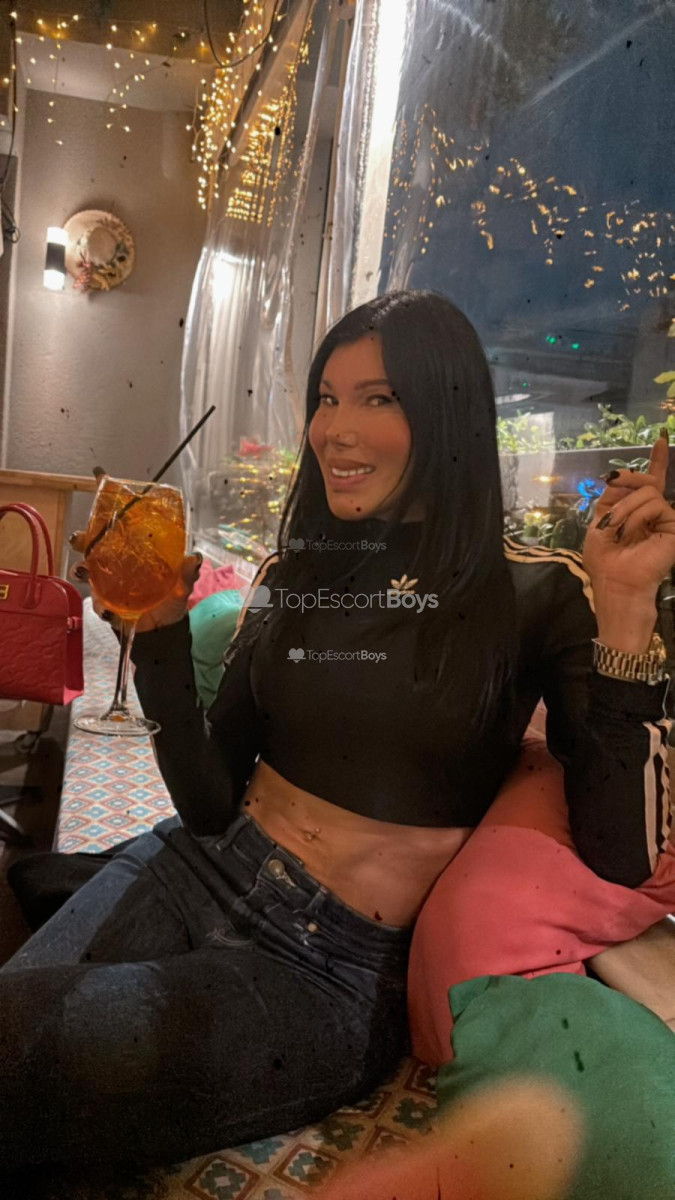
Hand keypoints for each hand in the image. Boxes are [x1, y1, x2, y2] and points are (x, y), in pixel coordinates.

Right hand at [69, 530, 202, 632]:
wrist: (164, 629)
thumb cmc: (170, 599)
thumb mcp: (182, 584)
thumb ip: (188, 573)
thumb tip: (194, 558)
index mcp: (133, 555)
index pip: (115, 534)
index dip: (103, 523)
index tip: (98, 516)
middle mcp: (115, 567)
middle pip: (91, 549)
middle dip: (81, 542)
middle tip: (79, 541)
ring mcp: (107, 586)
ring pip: (86, 573)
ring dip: (81, 570)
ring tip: (83, 571)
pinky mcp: (106, 607)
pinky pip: (98, 605)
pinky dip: (101, 607)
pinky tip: (108, 611)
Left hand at [583, 430, 674, 600]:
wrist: (615, 581)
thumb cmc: (605, 558)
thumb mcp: (600, 521)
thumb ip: (613, 497)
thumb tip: (618, 476)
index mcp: (637, 510)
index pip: (650, 481)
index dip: (656, 461)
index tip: (661, 438)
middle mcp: (654, 512)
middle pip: (647, 480)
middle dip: (626, 482)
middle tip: (613, 497)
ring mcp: (665, 518)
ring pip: (648, 490)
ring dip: (624, 508)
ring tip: (617, 530)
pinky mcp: (674, 525)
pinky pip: (655, 503)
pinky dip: (636, 516)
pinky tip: (630, 533)